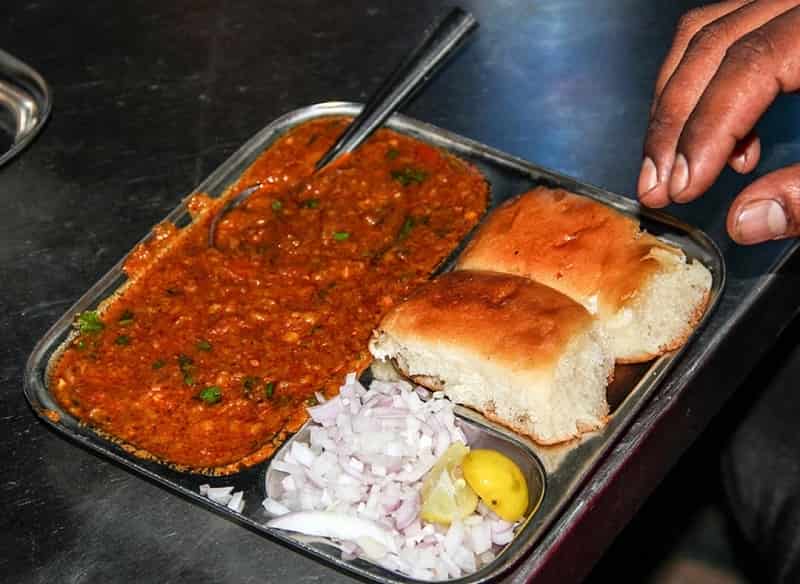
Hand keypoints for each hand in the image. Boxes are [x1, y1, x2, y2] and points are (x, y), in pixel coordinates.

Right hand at [638, 1, 799, 243]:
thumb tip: (747, 221)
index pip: (747, 65)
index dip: (706, 129)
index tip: (682, 188)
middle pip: (711, 43)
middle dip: (673, 122)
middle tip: (655, 186)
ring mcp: (790, 2)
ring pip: (707, 31)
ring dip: (675, 101)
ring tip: (671, 165)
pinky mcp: (785, 18)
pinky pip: (728, 32)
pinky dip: (705, 84)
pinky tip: (724, 141)